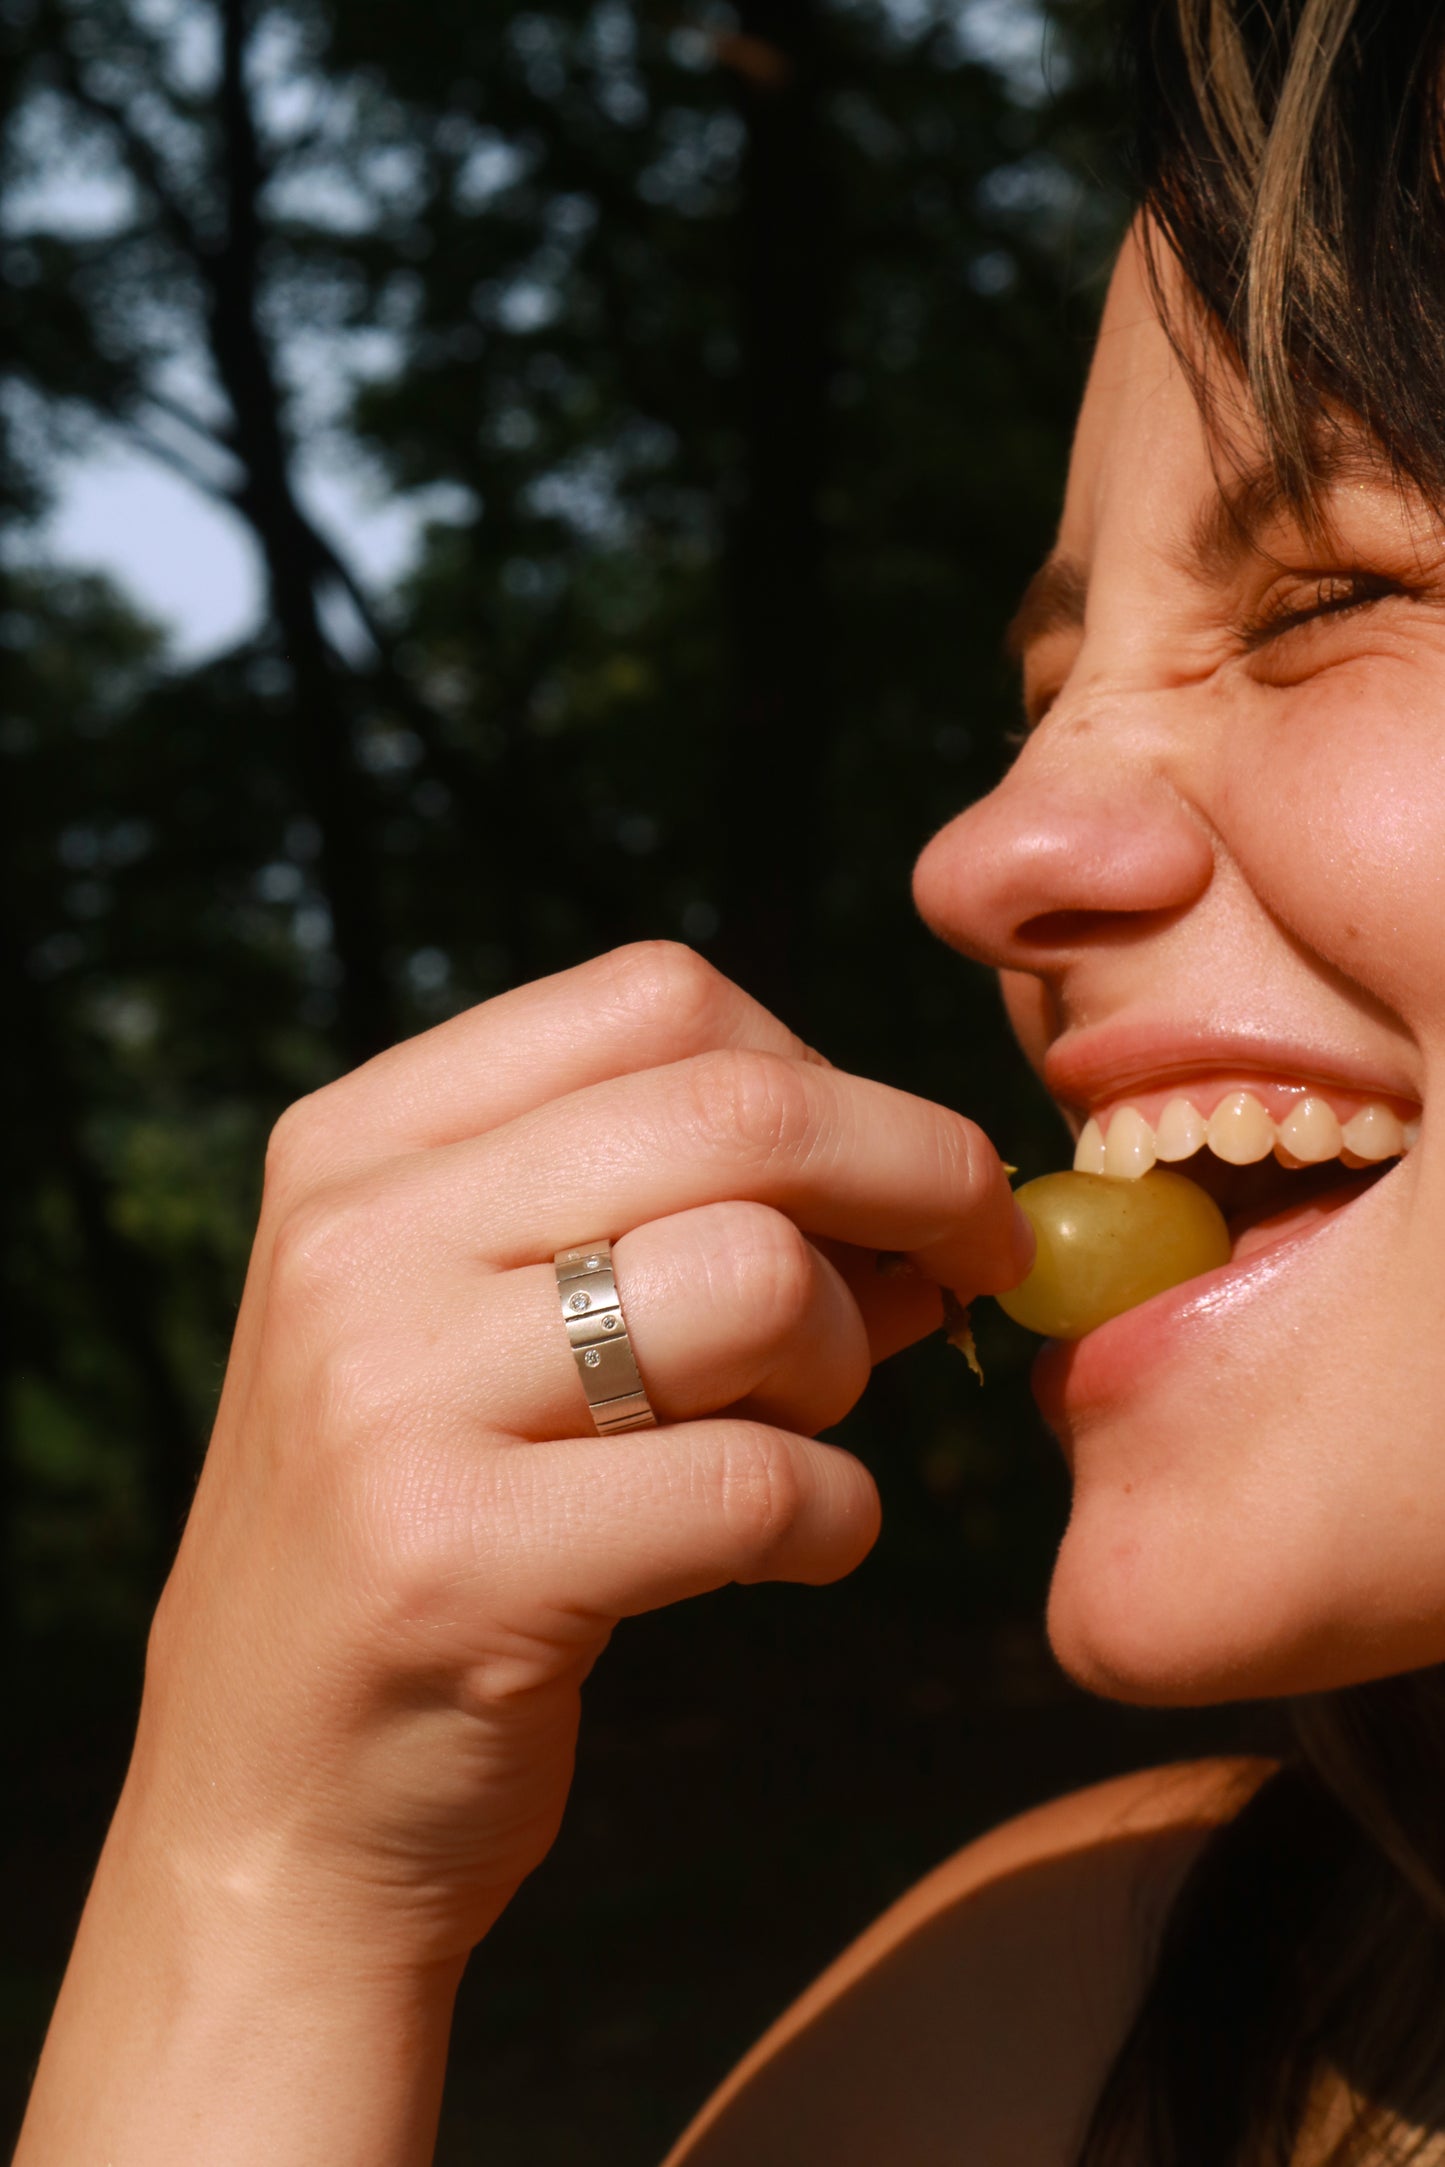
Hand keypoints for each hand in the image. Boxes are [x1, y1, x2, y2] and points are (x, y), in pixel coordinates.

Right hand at [122, 943, 1029, 1971]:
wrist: (271, 1799)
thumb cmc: (439, 1523)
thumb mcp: (489, 1323)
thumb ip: (664, 1214)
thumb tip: (928, 1184)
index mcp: (360, 1143)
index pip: (658, 1000)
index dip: (831, 1073)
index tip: (905, 1171)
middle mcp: (354, 1240)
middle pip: (737, 1109)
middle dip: (919, 1174)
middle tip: (981, 1259)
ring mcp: (386, 1398)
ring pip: (754, 1278)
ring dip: (841, 1358)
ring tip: (806, 1427)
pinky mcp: (453, 1567)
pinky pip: (755, 1484)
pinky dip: (837, 1515)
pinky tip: (802, 1546)